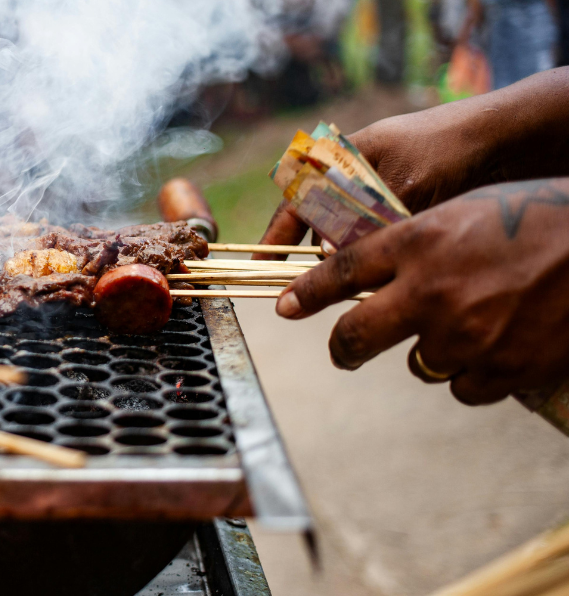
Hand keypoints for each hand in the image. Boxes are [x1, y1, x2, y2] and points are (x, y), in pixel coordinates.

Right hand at [256, 68, 568, 258]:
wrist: (502, 138)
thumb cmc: (447, 150)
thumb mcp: (400, 187)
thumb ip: (360, 222)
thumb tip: (325, 257)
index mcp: (339, 157)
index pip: (294, 202)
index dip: (274, 237)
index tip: (260, 266)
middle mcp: (350, 176)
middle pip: (314, 223)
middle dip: (308, 255)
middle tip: (303, 289)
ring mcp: (374, 192)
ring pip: (343, 235)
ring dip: (342, 258)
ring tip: (342, 286)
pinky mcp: (397, 208)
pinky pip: (369, 238)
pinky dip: (369, 255)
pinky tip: (375, 274)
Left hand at [274, 178, 568, 404]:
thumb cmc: (540, 218)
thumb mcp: (466, 212)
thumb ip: (415, 244)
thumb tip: (371, 281)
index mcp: (420, 240)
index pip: (341, 271)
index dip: (306, 294)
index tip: (285, 307)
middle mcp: (432, 289)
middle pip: (355, 336)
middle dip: (343, 349)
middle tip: (345, 351)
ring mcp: (465, 334)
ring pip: (417, 365)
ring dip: (434, 351)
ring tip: (477, 322)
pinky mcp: (501, 369)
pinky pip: (461, 388)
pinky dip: (473, 373)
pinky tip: (500, 347)